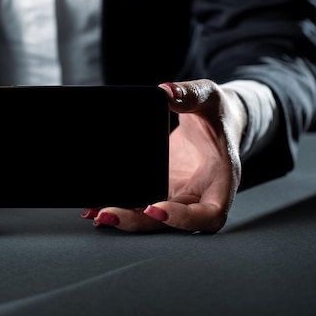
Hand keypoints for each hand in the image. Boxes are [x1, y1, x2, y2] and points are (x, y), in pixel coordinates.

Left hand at [82, 79, 246, 232]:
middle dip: (137, 222)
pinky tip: (96, 206)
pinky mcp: (161, 190)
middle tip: (107, 215)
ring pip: (152, 219)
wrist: (214, 119)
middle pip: (171, 223)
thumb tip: (167, 91)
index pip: (209, 214)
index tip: (155, 209)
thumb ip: (191, 94)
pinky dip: (120, 205)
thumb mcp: (210, 97)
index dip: (183, 219)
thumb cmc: (218, 113)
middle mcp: (199, 195)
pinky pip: (141, 204)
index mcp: (221, 181)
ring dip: (123, 218)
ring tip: (94, 212)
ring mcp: (178, 196)